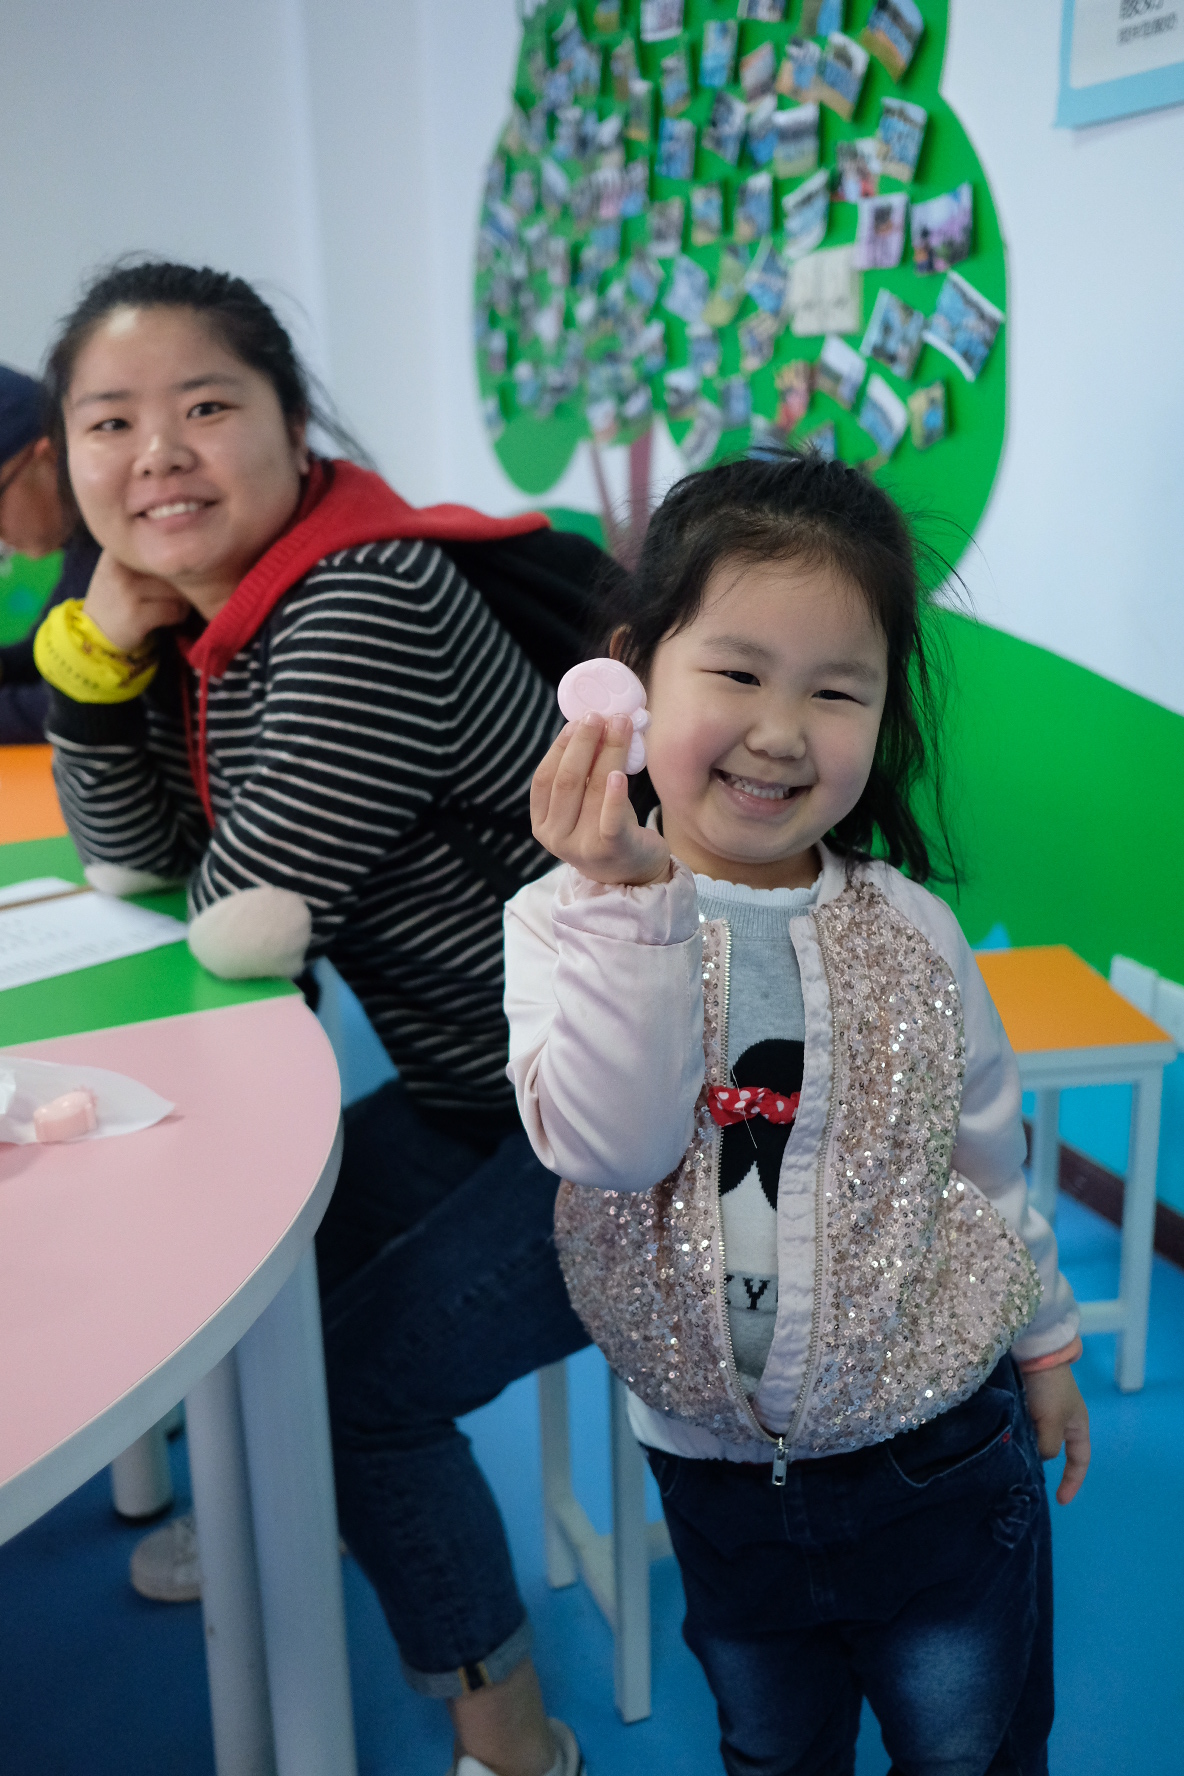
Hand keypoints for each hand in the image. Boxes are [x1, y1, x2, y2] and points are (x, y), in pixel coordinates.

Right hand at [83, 550, 190, 652]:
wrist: (95, 631)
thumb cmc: (119, 596)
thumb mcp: (125, 567)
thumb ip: (150, 556)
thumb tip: (192, 555)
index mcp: (119, 548)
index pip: (164, 546)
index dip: (175, 562)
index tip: (174, 573)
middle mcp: (120, 565)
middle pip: (173, 568)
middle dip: (181, 584)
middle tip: (173, 594)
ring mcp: (127, 590)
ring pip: (177, 590)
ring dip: (182, 601)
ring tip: (169, 605)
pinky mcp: (135, 614)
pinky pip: (175, 610)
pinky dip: (178, 617)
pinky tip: (167, 618)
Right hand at [531, 712, 670, 886]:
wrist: (635, 873)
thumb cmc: (608, 827)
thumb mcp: (584, 804)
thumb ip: (582, 774)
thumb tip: (593, 723)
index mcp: (542, 822)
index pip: (544, 779)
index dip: (561, 746)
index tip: (578, 720)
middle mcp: (556, 837)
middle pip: (568, 780)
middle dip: (584, 743)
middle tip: (601, 716)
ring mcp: (581, 847)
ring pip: (593, 790)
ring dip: (609, 752)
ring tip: (623, 725)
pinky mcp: (611, 851)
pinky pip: (611, 819)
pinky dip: (614, 795)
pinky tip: (619, 774)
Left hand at [1022, 1364, 1090, 1503]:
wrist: (1033, 1351)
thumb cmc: (1049, 1388)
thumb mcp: (1053, 1421)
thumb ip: (1048, 1445)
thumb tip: (1038, 1456)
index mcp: (1077, 1426)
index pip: (1079, 1461)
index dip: (1073, 1482)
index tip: (1060, 1501)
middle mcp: (1061, 1421)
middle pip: (1052, 1451)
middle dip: (1040, 1464)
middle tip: (1023, 1478)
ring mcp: (1041, 1411)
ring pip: (1033, 1440)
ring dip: (1023, 1449)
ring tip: (1008, 1463)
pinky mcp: (1024, 1402)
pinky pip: (1021, 1427)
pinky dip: (1014, 1436)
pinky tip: (1002, 1443)